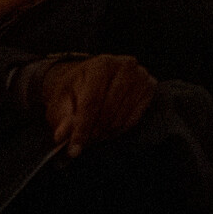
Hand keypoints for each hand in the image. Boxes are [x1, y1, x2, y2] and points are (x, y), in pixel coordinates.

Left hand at [36, 53, 156, 157]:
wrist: (94, 76)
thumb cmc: (77, 87)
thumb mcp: (62, 99)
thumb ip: (63, 116)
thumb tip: (62, 135)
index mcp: (101, 65)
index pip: (91, 102)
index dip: (82, 128)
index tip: (74, 149)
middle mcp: (125, 66)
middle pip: (107, 111)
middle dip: (92, 132)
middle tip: (82, 142)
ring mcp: (141, 76)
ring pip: (120, 118)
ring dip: (105, 132)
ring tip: (94, 132)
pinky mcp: (150, 87)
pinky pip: (133, 120)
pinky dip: (119, 129)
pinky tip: (108, 126)